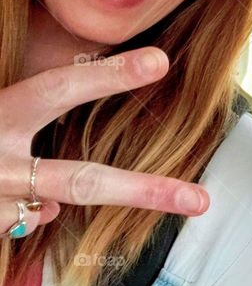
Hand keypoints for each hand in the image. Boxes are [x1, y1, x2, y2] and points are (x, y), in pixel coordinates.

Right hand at [0, 47, 209, 238]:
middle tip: (198, 201)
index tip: (159, 62)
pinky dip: (18, 211)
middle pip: (82, 182)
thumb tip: (66, 165)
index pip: (58, 89)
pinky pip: (20, 222)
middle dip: (143, 192)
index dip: (108, 76)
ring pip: (46, 210)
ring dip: (48, 203)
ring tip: (45, 188)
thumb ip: (20, 115)